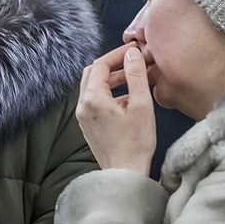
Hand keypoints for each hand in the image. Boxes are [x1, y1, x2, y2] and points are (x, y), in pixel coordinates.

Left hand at [76, 45, 157, 174]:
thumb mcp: (141, 104)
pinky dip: (108, 91)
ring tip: (133, 76)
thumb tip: (132, 54)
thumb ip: (136, 75)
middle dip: (113, 63)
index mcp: (93, 99)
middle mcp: (83, 106)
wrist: (124, 173)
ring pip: (93, 86)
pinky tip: (127, 97)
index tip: (135, 49)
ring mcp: (83, 117)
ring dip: (111, 77)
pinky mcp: (88, 126)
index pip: (101, 64)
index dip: (118, 53)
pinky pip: (94, 100)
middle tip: (133, 60)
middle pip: (92, 73)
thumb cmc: (136, 142)